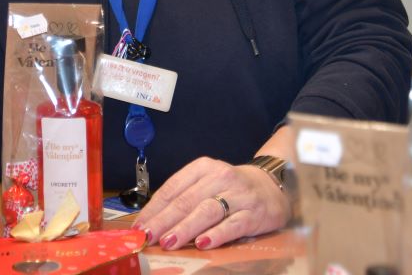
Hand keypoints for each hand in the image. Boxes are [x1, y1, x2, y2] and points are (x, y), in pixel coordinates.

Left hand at [133, 156, 290, 250]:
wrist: (271, 185)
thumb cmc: (230, 188)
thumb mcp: (205, 183)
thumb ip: (183, 197)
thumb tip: (152, 220)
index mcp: (202, 168)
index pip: (172, 188)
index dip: (154, 208)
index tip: (139, 226)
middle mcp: (219, 177)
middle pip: (186, 201)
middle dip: (164, 221)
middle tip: (147, 236)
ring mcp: (237, 195)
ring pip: (206, 211)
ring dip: (185, 228)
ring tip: (169, 241)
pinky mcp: (253, 213)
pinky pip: (232, 224)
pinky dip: (216, 234)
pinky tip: (203, 243)